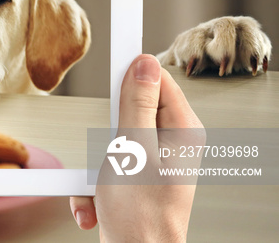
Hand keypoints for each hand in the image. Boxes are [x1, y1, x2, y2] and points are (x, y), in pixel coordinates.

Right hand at [70, 54, 203, 241]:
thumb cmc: (140, 214)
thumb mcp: (133, 148)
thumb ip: (137, 103)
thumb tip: (143, 63)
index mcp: (182, 130)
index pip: (157, 80)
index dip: (131, 77)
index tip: (111, 68)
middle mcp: (172, 142)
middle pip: (130, 109)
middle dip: (106, 131)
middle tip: (110, 148)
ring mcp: (154, 159)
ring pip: (112, 137)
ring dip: (96, 161)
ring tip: (103, 182)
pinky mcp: (136, 174)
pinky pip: (108, 161)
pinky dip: (96, 180)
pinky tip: (98, 199)